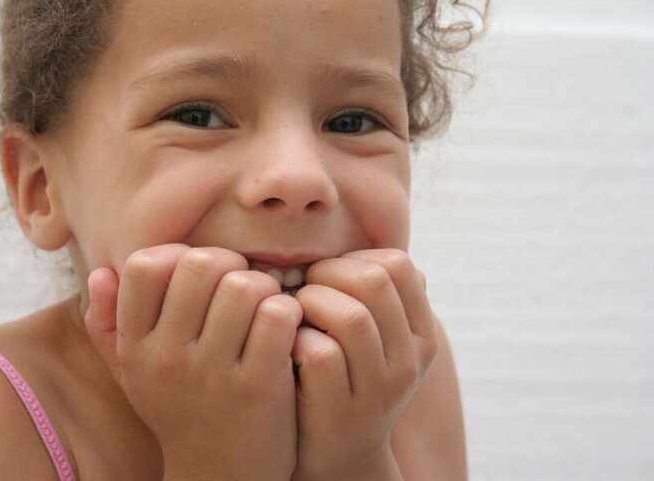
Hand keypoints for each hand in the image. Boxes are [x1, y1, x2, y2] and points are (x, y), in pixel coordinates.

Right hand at [85, 245, 301, 480]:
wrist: (220, 479)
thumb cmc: (182, 411)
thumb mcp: (135, 373)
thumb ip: (109, 324)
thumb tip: (100, 272)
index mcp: (136, 347)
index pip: (146, 266)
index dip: (182, 255)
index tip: (204, 277)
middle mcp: (167, 358)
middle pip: (201, 265)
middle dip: (231, 265)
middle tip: (244, 288)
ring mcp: (212, 374)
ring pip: (244, 286)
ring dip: (265, 288)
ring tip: (266, 309)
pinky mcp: (257, 388)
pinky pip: (277, 315)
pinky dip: (289, 312)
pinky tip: (287, 328)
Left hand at [291, 249, 437, 480]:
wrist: (335, 454)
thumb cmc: (342, 377)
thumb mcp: (372, 340)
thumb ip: (374, 298)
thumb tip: (368, 250)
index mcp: (420, 334)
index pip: (398, 264)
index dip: (352, 258)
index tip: (326, 275)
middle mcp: (409, 362)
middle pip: (374, 282)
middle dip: (327, 274)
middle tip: (303, 289)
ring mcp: (378, 390)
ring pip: (351, 316)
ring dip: (309, 303)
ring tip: (294, 314)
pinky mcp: (341, 412)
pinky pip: (319, 354)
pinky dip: (294, 339)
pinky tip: (286, 346)